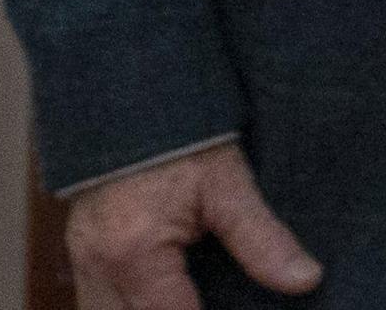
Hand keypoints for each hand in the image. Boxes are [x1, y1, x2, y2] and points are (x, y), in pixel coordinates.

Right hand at [67, 142, 318, 309]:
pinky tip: (171, 296)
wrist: (128, 95)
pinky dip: (130, 307)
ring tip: (194, 296)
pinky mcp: (80, 254)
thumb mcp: (228, 184)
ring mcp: (81, 262)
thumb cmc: (181, 137)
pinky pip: (98, 302)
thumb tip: (305, 280)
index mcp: (134, 255)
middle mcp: (98, 267)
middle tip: (219, 299)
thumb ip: (262, 238)